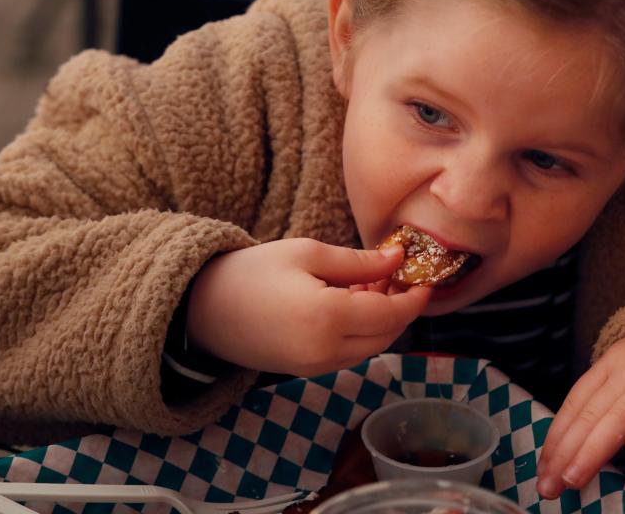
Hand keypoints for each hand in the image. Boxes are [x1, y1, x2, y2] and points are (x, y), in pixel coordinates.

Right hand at [185, 239, 430, 375]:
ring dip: (381, 321)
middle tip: (398, 275)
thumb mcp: (306, 253)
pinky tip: (352, 303)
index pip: (391, 313)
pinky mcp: (304, 370)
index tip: (424, 277)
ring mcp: (314, 366)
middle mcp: (325, 351)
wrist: (200, 309)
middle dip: (400, 308)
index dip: (413, 297)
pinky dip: (360, 332)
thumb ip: (358, 262)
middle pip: (385, 336)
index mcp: (327, 318)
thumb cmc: (251, 272)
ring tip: (372, 283)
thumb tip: (398, 259)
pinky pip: (348, 354)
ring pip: (369, 348)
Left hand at [537, 335, 624, 497]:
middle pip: (592, 413)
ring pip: (622, 415)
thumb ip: (601, 406)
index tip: (543, 469)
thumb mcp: (624, 378)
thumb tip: (567, 448)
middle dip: (567, 451)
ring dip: (595, 448)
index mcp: (607, 366)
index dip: (556, 438)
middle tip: (550, 485)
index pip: (575, 404)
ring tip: (575, 477)